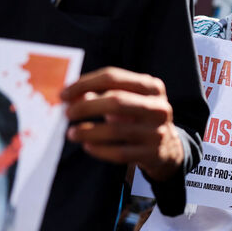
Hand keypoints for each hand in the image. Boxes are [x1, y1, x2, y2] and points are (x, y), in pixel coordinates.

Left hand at [62, 67, 182, 181]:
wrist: (168, 147)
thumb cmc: (139, 118)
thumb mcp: (128, 100)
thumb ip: (101, 93)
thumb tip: (69, 96)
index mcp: (152, 87)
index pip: (113, 77)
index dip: (84, 83)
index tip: (64, 94)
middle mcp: (158, 107)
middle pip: (116, 101)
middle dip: (86, 107)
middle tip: (67, 113)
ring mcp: (157, 131)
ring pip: (116, 130)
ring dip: (88, 131)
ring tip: (71, 133)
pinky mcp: (152, 153)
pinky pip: (120, 152)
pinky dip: (100, 150)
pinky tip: (88, 146)